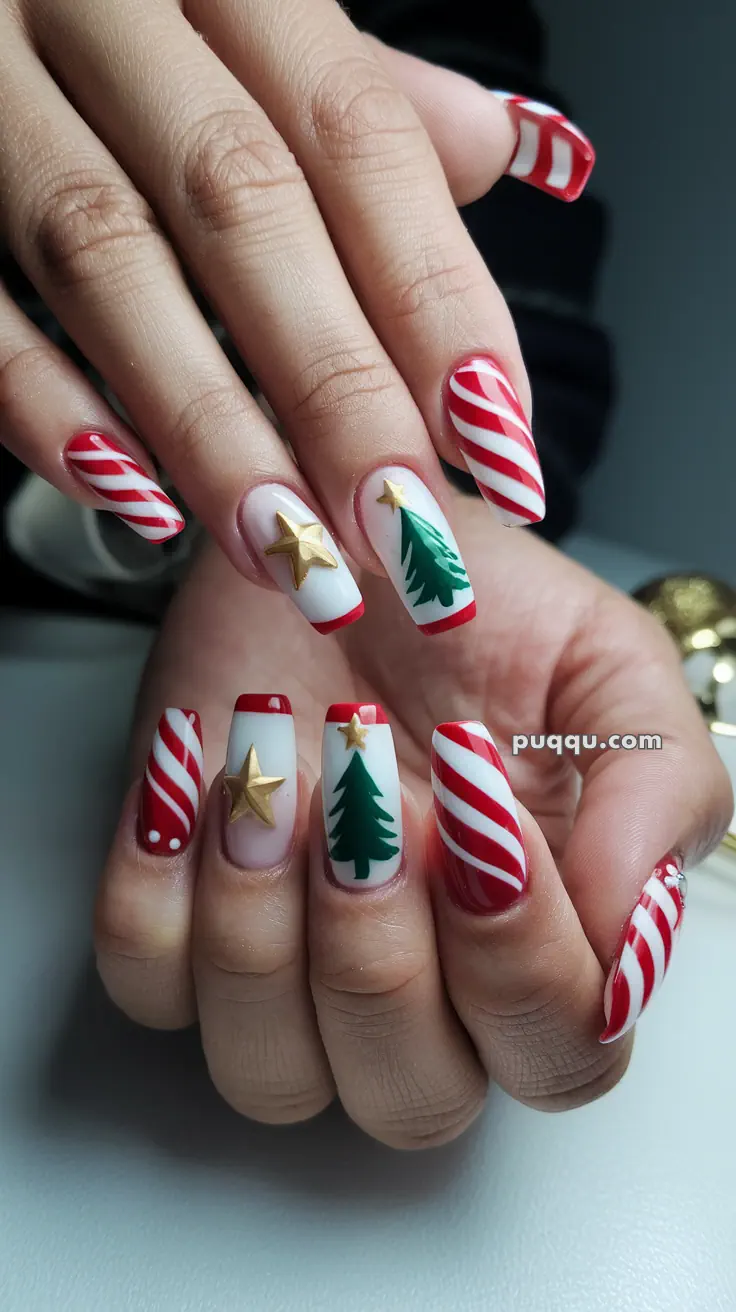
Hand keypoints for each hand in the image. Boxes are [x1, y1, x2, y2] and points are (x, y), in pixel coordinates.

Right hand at [0, 0, 592, 632]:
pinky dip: (44, 404)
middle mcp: (107, 10)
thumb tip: (491, 150)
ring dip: (207, 424)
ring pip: (106, 256)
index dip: (434, 294)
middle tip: (398, 524)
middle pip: (244, 205)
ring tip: (286, 545)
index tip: (494, 437)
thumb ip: (357, 92)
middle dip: (334, 385)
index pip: (356, 135)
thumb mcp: (247, 17)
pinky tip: (133, 495)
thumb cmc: (125, 15)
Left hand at [94, 498, 731, 1145]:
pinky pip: (147, 982)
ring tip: (274, 770)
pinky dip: (159, 883)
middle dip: (381, 953)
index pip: (558, 1053)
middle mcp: (419, 981)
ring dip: (263, 922)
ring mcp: (288, 965)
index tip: (481, 806)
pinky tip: (199, 771)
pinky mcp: (176, 917)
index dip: (520, 960)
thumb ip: (657, 794)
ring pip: (268, 1073)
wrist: (335, 530)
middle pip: (409, 1099)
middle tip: (373, 791)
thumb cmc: (473, 606)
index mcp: (541, 939)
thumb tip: (631, 946)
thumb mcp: (607, 664)